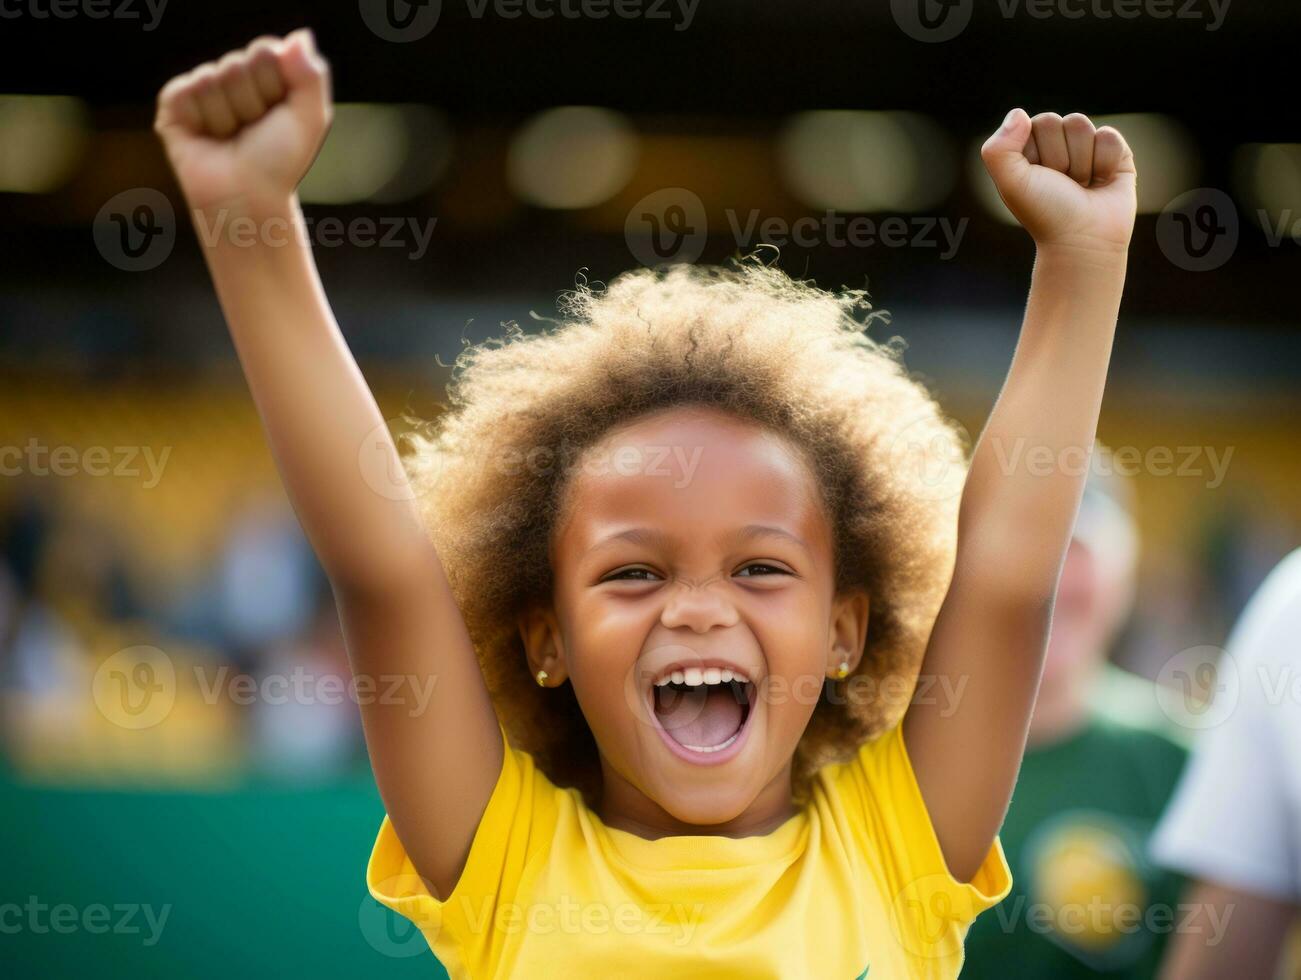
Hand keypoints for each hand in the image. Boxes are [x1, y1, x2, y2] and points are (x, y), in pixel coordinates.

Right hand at [154, 29, 331, 214]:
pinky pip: (184, 91)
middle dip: (252, 103)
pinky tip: (208, 137)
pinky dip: (201, 118)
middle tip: (254, 131)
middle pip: (237, 64)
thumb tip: (300, 36)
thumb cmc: (279, 162)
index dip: (275, 85)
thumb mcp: (310, 118)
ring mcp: (202, 88)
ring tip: (232, 138)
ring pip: (211, 78)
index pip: (265, 50)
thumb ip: (311, 75)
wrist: (249, 197)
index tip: (278, 115)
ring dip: (228, 116)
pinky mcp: (174, 104)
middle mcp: (232, 76)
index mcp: (264, 73)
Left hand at [981, 109, 1135, 255]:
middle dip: (1062, 156)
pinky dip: (1105, 163)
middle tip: (1062, 184)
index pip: (1039, 122)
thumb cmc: (1045, 212)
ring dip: (1081, 162)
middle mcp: (1058, 146)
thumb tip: (1019, 113)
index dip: (1040, 151)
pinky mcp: (1115, 155)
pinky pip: (1110, 137)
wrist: (1083, 240)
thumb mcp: (1010, 182)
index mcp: (1030, 149)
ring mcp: (1086, 149)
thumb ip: (999, 148)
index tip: (1040, 178)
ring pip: (1085, 126)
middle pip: (1063, 121)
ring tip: (1080, 185)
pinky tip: (1100, 182)